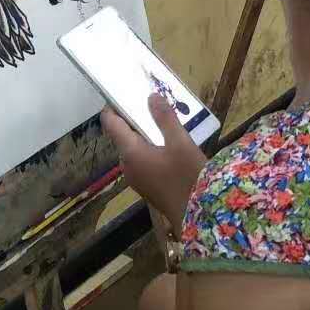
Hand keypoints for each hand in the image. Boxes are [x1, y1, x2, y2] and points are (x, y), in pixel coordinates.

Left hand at [102, 93, 206, 233]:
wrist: (198, 218)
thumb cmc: (187, 178)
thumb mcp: (181, 143)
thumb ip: (165, 119)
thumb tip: (150, 96)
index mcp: (130, 152)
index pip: (110, 123)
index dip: (113, 106)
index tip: (124, 91)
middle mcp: (128, 165)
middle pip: (122, 135)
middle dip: (134, 117)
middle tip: (150, 100)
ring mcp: (136, 177)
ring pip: (134, 147)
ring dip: (144, 132)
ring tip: (162, 117)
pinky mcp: (147, 185)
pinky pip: (142, 159)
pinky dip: (150, 146)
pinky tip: (169, 142)